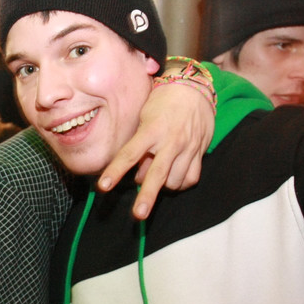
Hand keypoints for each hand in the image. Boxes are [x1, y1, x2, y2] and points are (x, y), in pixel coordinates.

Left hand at [98, 72, 213, 218]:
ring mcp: (188, 147)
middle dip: (147, 197)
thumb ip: (138, 144)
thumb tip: (133, 173)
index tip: (103, 187)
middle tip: (138, 215)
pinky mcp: (200, 151)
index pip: (129, 154)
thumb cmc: (161, 102)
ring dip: (161, 185)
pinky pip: (190, 178)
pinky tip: (172, 176)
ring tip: (155, 174)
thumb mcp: (143, 117)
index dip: (115, 172)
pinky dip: (180, 183)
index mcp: (151, 129)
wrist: (193, 89)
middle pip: (156, 174)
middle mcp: (170, 140)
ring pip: (174, 180)